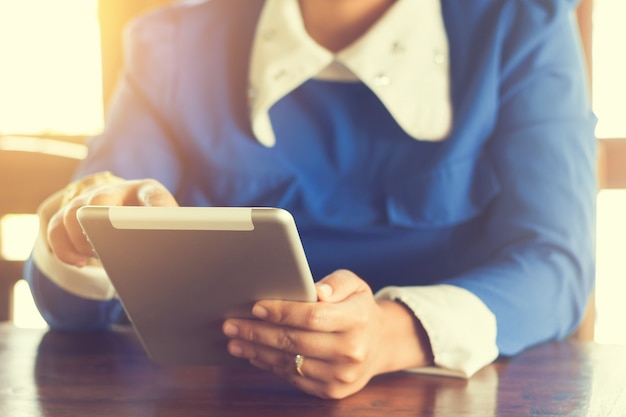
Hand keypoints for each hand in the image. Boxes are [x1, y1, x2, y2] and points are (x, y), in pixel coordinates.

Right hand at [41, 172, 177, 266]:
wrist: (128, 210)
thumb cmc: (152, 224)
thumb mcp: (167, 226)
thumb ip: (170, 236)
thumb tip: (173, 264)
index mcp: (148, 192)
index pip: (153, 197)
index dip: (155, 211)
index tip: (158, 224)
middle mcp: (116, 190)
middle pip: (101, 201)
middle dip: (102, 225)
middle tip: (111, 247)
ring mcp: (90, 199)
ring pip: (73, 213)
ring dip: (81, 240)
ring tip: (96, 257)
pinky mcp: (70, 213)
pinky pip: (56, 228)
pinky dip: (63, 248)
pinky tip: (78, 262)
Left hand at [222, 270, 432, 398]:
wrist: (379, 344)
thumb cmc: (358, 308)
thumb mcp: (355, 285)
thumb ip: (336, 283)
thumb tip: (316, 291)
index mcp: (357, 320)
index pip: (312, 316)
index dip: (282, 312)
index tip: (256, 307)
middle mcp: (352, 351)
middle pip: (295, 341)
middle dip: (258, 332)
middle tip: (231, 324)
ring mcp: (342, 375)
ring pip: (290, 362)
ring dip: (257, 351)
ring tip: (235, 340)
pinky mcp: (332, 391)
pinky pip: (293, 378)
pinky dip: (270, 366)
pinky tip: (254, 354)